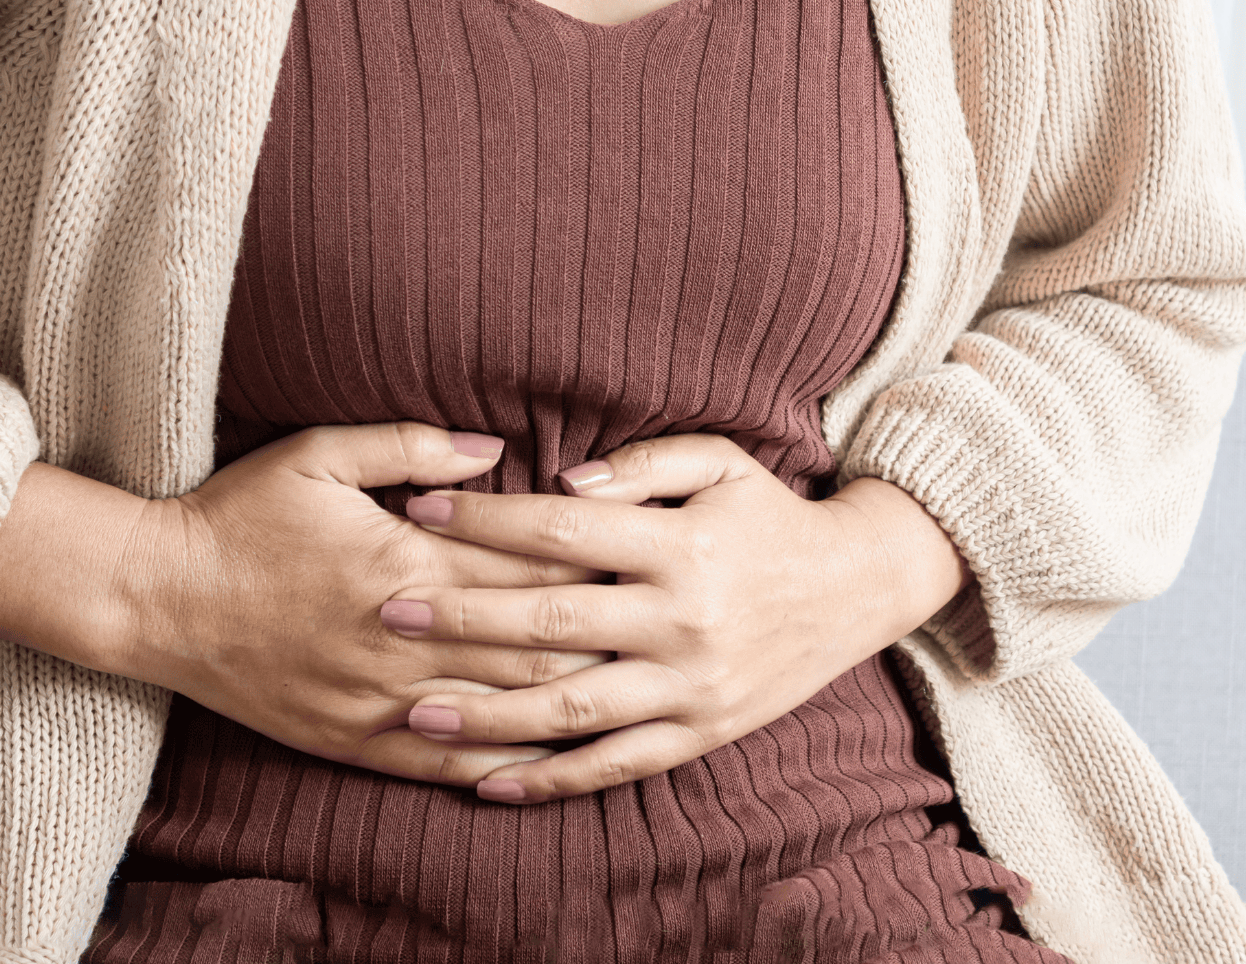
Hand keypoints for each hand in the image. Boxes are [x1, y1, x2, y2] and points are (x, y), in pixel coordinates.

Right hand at [116, 425, 609, 783]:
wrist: (155, 597)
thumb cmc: (241, 516)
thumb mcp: (318, 455)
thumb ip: (411, 446)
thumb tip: (493, 446)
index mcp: (407, 562)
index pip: (529, 568)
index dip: (593, 566)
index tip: (642, 558)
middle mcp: (404, 636)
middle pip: (533, 642)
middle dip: (603, 635)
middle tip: (657, 627)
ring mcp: (380, 695)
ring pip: (499, 708)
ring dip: (568, 701)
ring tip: (631, 692)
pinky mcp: (354, 737)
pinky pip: (443, 760)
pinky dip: (500, 762)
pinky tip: (548, 759)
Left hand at [379, 433, 971, 802]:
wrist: (860, 586)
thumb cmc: (773, 514)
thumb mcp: (722, 462)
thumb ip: (643, 464)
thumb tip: (560, 478)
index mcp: (681, 544)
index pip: (562, 528)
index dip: (484, 517)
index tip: (418, 508)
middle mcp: (683, 619)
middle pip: (550, 620)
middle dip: (459, 615)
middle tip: (385, 612)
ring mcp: (692, 685)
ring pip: (571, 708)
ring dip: (486, 713)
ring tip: (412, 711)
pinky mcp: (702, 733)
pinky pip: (615, 765)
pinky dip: (550, 780)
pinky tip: (487, 782)